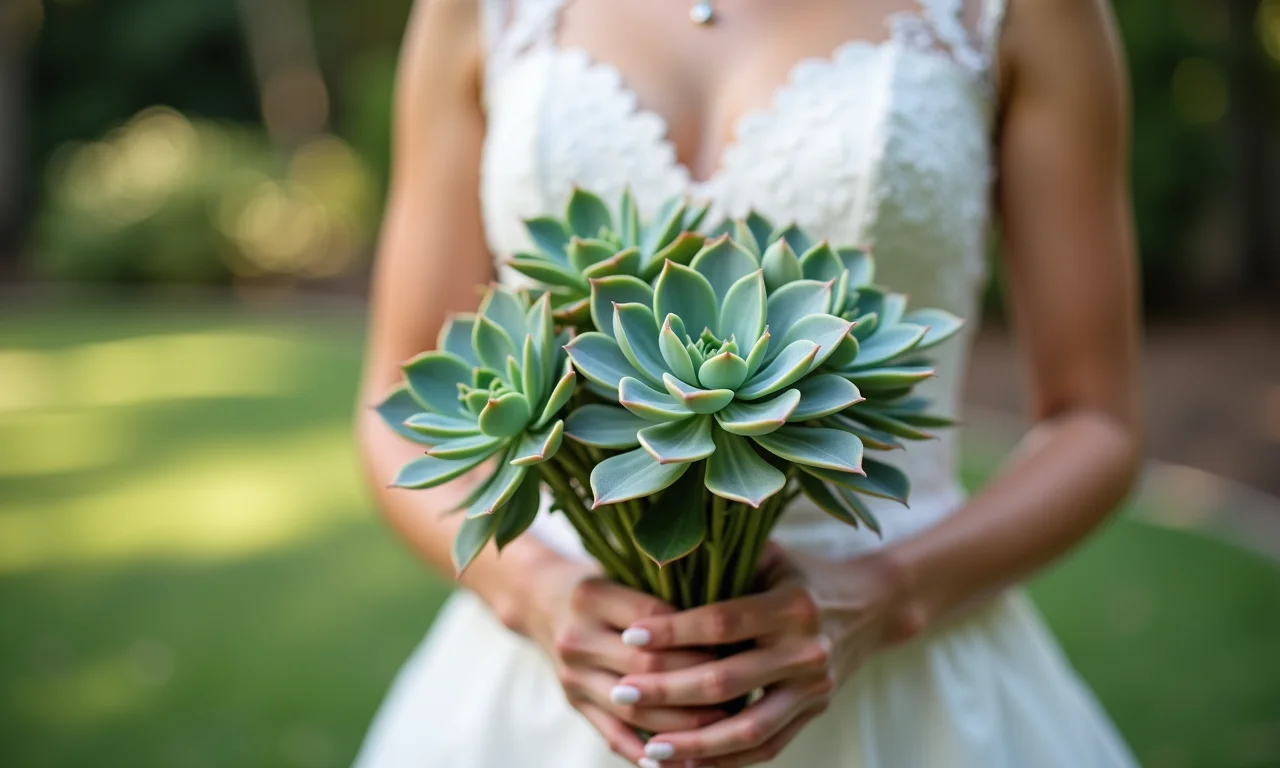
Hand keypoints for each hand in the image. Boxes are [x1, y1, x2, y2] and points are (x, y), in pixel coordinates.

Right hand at [521, 559, 725, 764]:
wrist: (541, 601)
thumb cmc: (602, 580)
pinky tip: (681, 759)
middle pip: (647, 668)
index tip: (739, 640)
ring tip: (725, 725)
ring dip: (682, 723)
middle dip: (698, 680)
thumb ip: (665, 588)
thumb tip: (730, 615)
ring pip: (635, 710)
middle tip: (743, 686)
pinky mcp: (575, 704)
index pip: (656, 619)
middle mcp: (576, 639)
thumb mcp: (625, 570)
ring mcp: (572, 677)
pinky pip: (615, 736)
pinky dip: (648, 753)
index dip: (698, 633)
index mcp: (592, 596)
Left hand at [609, 544, 920, 766]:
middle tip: (622, 693)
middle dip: (668, 690)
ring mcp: (814, 687)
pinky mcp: (815, 711)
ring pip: (748, 728)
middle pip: (727, 679)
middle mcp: (806, 649)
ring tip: (650, 751)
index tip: (630, 635)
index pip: (722, 622)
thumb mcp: (770, 554)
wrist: (872, 605)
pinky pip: (767, 747)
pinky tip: (685, 764)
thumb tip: (653, 562)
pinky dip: (726, 761)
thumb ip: (722, 562)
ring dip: (695, 744)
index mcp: (792, 603)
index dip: (674, 631)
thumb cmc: (800, 572)